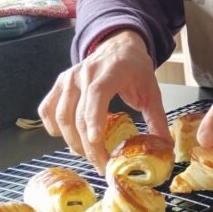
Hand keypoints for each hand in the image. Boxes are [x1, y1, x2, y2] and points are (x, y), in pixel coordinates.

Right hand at [38, 29, 168, 173]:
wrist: (119, 46)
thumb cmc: (135, 69)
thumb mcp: (151, 91)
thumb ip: (157, 119)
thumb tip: (165, 147)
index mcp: (111, 71)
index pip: (97, 95)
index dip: (93, 121)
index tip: (96, 143)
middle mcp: (85, 73)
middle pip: (78, 114)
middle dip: (88, 146)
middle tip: (101, 165)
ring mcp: (69, 78)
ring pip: (60, 115)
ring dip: (72, 141)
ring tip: (88, 154)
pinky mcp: (59, 84)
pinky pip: (47, 109)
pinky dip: (54, 127)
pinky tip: (68, 137)